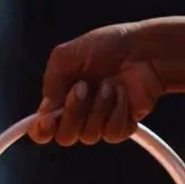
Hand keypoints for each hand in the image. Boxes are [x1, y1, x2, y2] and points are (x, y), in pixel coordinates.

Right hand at [29, 22, 165, 145]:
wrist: (144, 50)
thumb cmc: (108, 46)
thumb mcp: (68, 54)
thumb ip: (51, 80)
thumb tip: (44, 109)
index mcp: (61, 100)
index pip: (42, 130)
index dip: (40, 131)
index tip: (46, 121)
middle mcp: (78, 115)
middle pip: (65, 137)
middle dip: (74, 113)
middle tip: (84, 87)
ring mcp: (99, 122)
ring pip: (89, 136)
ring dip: (99, 108)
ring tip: (110, 85)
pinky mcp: (121, 127)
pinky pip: (111, 134)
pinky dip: (117, 112)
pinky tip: (123, 94)